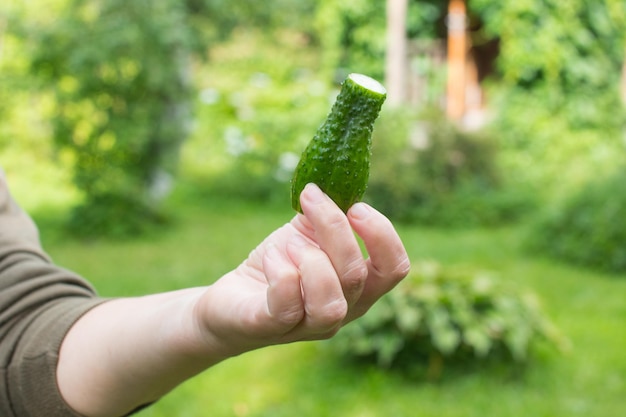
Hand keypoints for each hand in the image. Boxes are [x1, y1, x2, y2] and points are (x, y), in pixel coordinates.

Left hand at [195, 183, 410, 356]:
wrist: (234, 296)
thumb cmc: (278, 263)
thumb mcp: (306, 233)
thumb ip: (328, 215)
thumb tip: (339, 178)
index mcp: (358, 286)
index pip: (394, 269)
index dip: (382, 234)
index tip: (355, 206)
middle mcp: (343, 311)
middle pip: (358, 275)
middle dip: (333, 228)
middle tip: (310, 200)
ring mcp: (309, 325)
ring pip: (330, 303)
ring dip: (310, 260)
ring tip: (289, 243)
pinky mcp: (272, 327)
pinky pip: (286, 304)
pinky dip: (279, 272)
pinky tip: (269, 257)